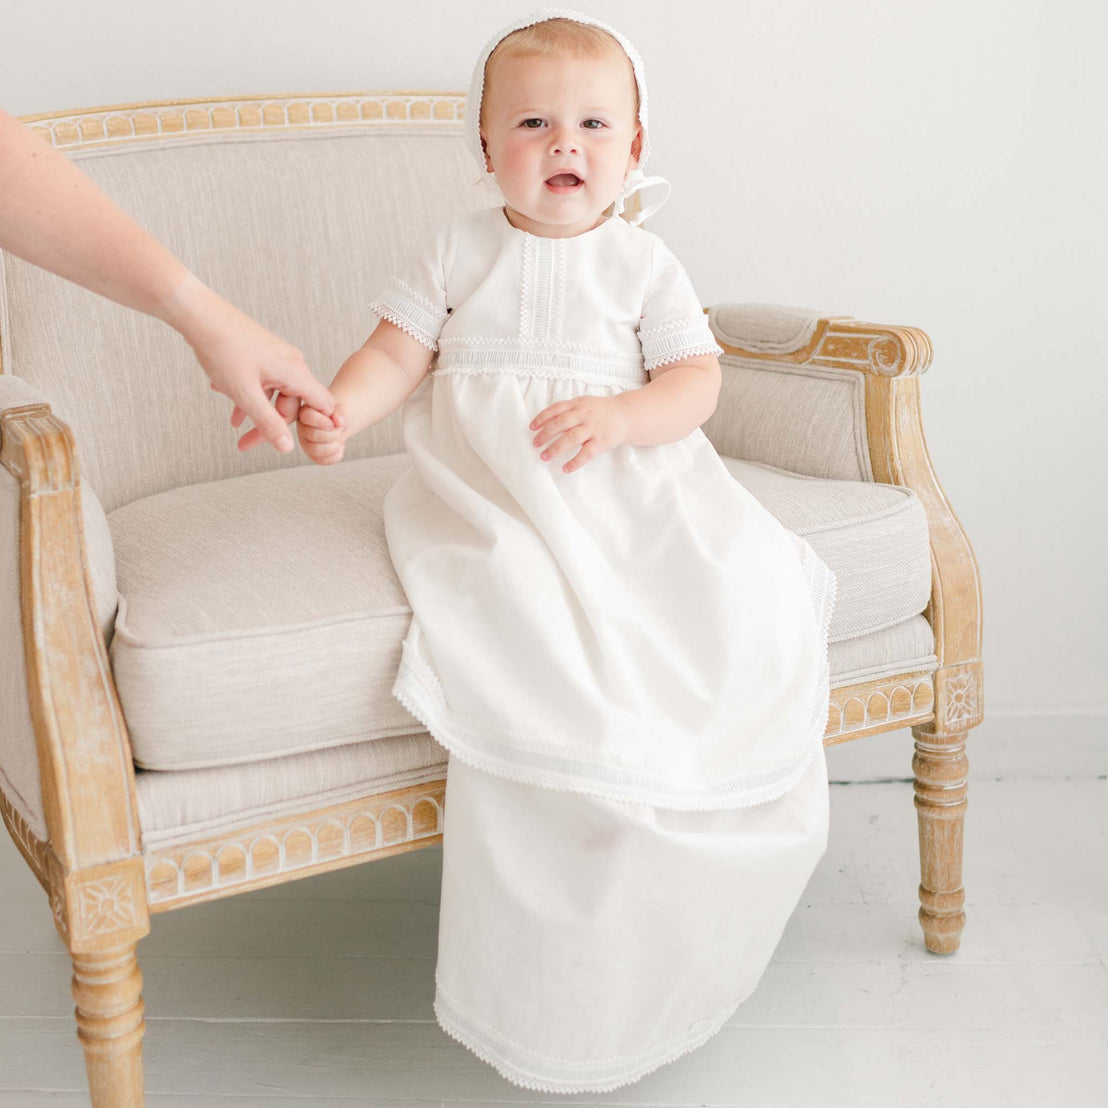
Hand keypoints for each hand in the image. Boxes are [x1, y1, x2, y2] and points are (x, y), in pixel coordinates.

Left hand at [166, 273, 336, 454]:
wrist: (199, 315)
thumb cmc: (222, 350)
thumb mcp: (245, 394)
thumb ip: (268, 423)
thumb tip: (287, 448)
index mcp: (295, 372)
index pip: (323, 405)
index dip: (319, 425)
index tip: (308, 442)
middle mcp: (292, 363)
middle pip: (294, 404)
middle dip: (272, 425)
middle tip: (245, 443)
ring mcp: (277, 357)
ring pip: (276, 394)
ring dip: (257, 411)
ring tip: (234, 424)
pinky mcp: (263, 354)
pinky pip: (265, 382)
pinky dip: (250, 395)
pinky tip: (228, 399)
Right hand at [297, 399, 348, 464]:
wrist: (343, 421)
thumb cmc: (340, 411)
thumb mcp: (344, 406)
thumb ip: (342, 411)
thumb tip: (339, 422)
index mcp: (306, 411)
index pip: (308, 417)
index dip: (325, 422)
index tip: (336, 422)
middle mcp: (303, 427)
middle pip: (313, 435)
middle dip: (333, 434)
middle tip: (341, 430)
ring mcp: (306, 442)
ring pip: (315, 450)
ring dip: (334, 446)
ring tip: (341, 440)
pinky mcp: (313, 454)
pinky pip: (321, 460)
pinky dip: (335, 456)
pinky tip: (340, 447)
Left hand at [529, 395, 628, 473]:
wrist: (625, 415)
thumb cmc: (600, 411)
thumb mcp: (584, 404)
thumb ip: (568, 410)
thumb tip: (545, 422)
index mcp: (578, 404)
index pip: (556, 409)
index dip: (542, 418)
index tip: (531, 427)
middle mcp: (584, 415)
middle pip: (560, 424)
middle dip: (545, 434)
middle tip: (534, 444)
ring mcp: (593, 428)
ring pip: (570, 438)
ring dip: (555, 448)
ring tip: (544, 456)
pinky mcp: (601, 442)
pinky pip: (586, 453)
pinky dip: (575, 462)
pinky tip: (565, 468)